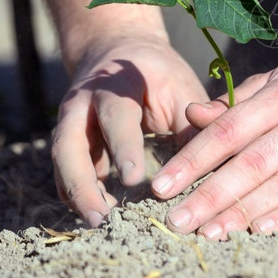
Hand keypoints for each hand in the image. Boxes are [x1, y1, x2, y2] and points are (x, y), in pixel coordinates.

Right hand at [51, 33, 208, 226]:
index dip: (124, 147)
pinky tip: (98, 214)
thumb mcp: (182, 88)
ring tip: (98, 224)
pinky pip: (64, 172)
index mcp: (116, 84)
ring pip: (61, 161)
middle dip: (82, 183)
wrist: (119, 52)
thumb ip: (195, 122)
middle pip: (69, 143)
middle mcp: (82, 103)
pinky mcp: (68, 142)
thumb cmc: (160, 77)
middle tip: (101, 218)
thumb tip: (215, 163)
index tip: (135, 179)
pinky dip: (76, 195)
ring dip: (76, 195)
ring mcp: (68, 123)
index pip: (116, 116)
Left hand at [150, 56, 277, 238]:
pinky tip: (263, 231)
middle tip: (176, 222)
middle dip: (210, 195)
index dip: (194, 159)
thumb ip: (238, 102)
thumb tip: (191, 116)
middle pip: (254, 162)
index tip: (162, 186)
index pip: (231, 129)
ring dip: (245, 212)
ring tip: (210, 233)